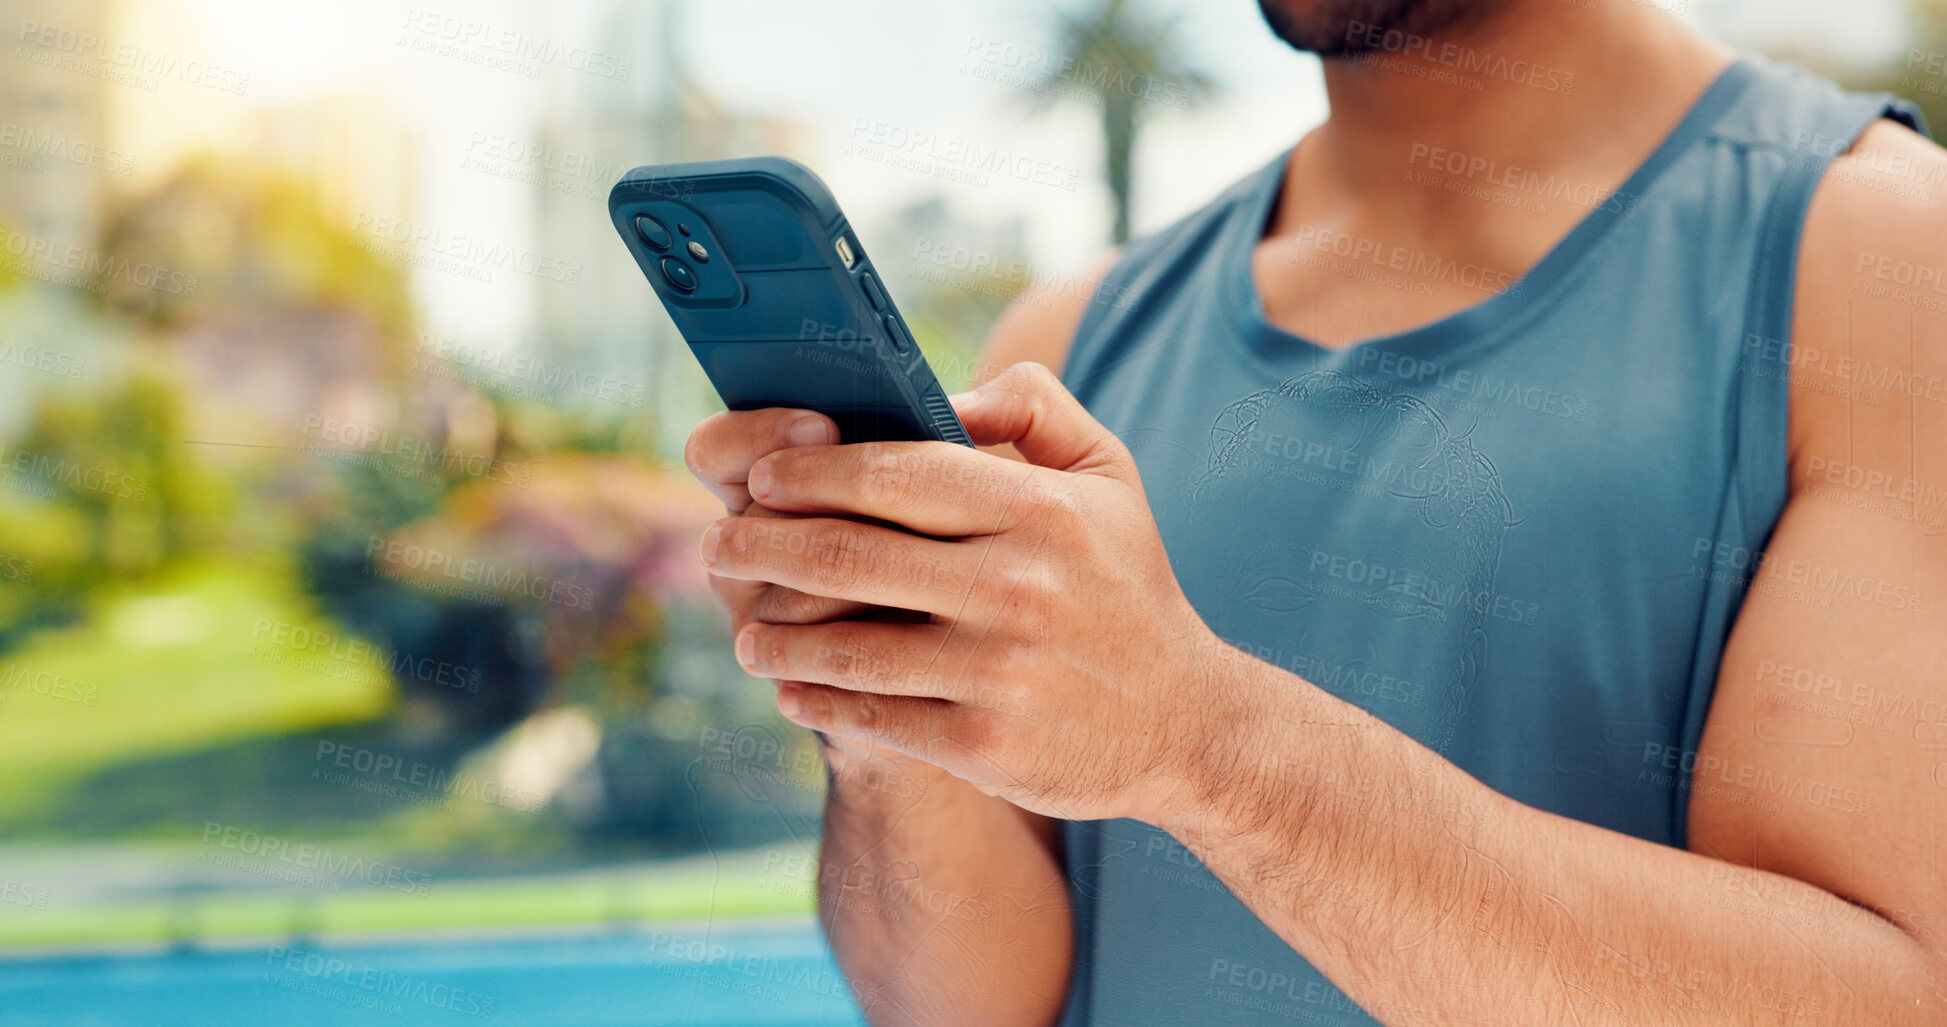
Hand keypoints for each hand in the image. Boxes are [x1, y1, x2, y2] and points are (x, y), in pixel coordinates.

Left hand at [698, 363, 1236, 822]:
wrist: (1185, 723)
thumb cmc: (1127, 586)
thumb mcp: (1111, 475)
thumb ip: (1033, 409)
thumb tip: (944, 392)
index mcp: (1041, 510)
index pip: (893, 474)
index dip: (809, 472)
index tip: (761, 475)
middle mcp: (1017, 586)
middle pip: (848, 553)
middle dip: (763, 544)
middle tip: (719, 543)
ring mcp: (997, 670)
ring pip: (844, 643)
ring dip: (773, 631)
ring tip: (741, 625)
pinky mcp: (982, 742)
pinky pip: (869, 712)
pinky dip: (814, 697)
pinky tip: (788, 685)